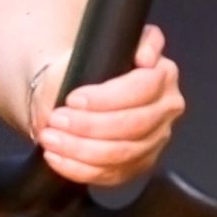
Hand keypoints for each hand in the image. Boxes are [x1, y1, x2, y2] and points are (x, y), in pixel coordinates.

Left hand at [32, 24, 184, 186]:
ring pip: (121, 154)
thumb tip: (147, 57)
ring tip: (51, 138)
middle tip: (57, 119)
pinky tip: (57, 157)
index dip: (106, 97)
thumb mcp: (108, 42)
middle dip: (88, 125)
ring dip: (80, 149)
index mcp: (164, 75)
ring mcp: (155, 140)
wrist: (87, 89)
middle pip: (132, 125)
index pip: (142, 89)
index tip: (73, 98)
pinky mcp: (139, 164)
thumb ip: (127, 41)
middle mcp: (166, 109)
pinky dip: (79, 169)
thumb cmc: (98, 65)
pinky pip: (111, 175)